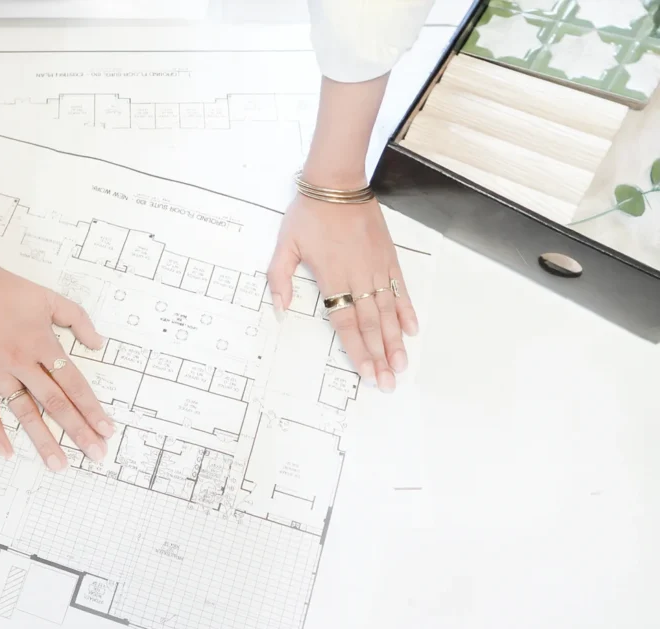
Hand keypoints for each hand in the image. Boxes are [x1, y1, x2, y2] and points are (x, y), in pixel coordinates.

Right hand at [0, 265, 114, 470]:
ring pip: (24, 412)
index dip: (92, 408)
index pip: (74, 384)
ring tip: (58, 464)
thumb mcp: (51, 298)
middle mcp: (23, 363)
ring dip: (42, 440)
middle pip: (55, 403)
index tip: (106, 429)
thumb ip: (78, 320)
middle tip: (95, 454)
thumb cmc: (7, 290)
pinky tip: (7, 452)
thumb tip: (99, 344)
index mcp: (44, 345)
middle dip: (78, 431)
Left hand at [267, 193, 417, 392]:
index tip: (367, 374)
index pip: (345, 323)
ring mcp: (376, 268)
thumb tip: (279, 309)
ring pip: (388, 311)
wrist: (337, 183)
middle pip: (370, 324)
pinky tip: (411, 329)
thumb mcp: (284, 245)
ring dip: (396, 340)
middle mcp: (357, 277)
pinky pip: (400, 288)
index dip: (357, 351)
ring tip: (402, 365)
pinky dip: (406, 309)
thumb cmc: (309, 214)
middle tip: (389, 382)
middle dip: (380, 356)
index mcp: (331, 278)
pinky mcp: (388, 257)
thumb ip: (279, 279)